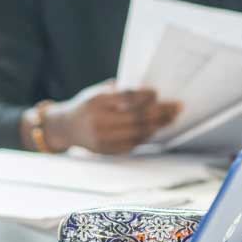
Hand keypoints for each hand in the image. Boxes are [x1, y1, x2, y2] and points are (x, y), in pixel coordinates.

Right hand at [43, 80, 181, 154]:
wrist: (65, 127)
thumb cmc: (86, 106)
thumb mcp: (96, 92)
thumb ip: (118, 91)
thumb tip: (148, 92)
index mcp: (96, 101)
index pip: (126, 97)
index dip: (145, 96)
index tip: (158, 93)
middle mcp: (98, 120)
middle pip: (136, 117)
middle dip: (160, 112)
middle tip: (176, 107)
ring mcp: (102, 138)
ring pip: (137, 132)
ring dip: (158, 125)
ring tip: (171, 118)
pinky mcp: (106, 150)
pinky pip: (132, 144)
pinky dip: (147, 136)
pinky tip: (156, 129)